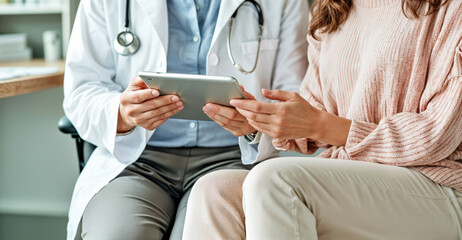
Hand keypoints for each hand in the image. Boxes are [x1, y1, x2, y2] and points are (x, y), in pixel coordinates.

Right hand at [118, 77, 182, 131]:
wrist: (129, 112)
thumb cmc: (134, 95)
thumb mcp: (133, 85)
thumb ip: (140, 80)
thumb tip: (150, 77)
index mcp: (126, 99)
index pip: (137, 97)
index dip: (148, 94)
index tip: (158, 91)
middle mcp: (131, 111)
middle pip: (151, 105)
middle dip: (165, 101)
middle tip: (176, 97)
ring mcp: (139, 120)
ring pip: (157, 114)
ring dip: (170, 108)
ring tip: (179, 103)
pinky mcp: (147, 126)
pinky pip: (160, 120)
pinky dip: (169, 114)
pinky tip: (175, 109)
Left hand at [202, 86, 256, 135]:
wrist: (259, 122)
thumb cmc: (253, 109)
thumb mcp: (253, 100)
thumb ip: (246, 94)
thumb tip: (240, 86)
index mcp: (252, 113)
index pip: (240, 109)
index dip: (230, 105)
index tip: (220, 99)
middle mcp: (247, 123)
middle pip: (231, 116)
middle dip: (218, 110)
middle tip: (208, 105)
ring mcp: (242, 129)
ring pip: (226, 123)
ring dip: (214, 116)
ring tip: (206, 109)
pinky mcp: (237, 133)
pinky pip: (225, 127)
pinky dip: (217, 120)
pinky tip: (211, 114)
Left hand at [231, 89, 350, 145]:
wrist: (314, 124)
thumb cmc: (304, 108)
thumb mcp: (292, 95)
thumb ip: (276, 93)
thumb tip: (262, 91)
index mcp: (280, 110)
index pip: (256, 107)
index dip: (243, 104)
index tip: (234, 100)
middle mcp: (277, 121)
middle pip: (252, 116)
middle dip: (241, 110)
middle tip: (233, 104)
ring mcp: (276, 130)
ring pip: (255, 123)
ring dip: (245, 117)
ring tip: (239, 110)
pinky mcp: (277, 135)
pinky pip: (261, 129)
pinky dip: (253, 123)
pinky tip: (250, 118)